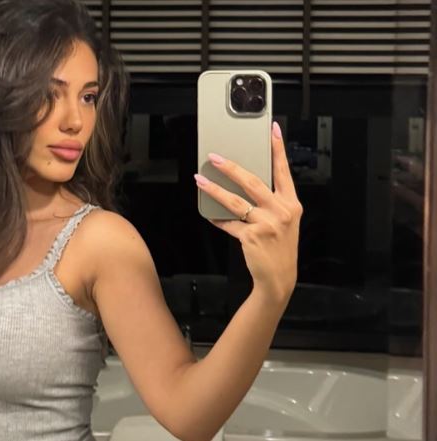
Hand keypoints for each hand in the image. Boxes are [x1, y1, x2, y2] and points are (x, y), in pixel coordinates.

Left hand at [194, 122, 302, 304]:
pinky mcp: (251, 236)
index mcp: (291, 204)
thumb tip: (245, 183)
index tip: (273, 130)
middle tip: (215, 157)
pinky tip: (210, 215)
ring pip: (235, 201)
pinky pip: (229, 223)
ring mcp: (266, 224)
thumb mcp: (284, 222)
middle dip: (231, 167)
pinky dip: (218, 219)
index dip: (278, 149)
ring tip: (201, 180)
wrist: (279, 278)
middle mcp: (281, 211)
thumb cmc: (279, 247)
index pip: (283, 171)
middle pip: (252, 182)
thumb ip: (271, 202)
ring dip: (215, 189)